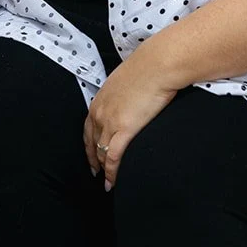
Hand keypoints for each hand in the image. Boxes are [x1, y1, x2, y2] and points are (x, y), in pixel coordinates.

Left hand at [84, 47, 180, 190]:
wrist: (158, 64)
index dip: (89, 144)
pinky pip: (114, 157)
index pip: (88, 127)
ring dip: (104, 169)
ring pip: (102, 152)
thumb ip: (125, 93)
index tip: (92, 154)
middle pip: (92, 142)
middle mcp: (100, 112)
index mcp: (100, 99)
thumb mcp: (129, 79)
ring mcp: (110, 122)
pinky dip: (112, 172)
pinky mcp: (124, 129)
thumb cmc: (149, 67)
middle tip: (96, 172)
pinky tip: (113, 181)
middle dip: (94, 159)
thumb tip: (133, 98)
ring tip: (107, 182)